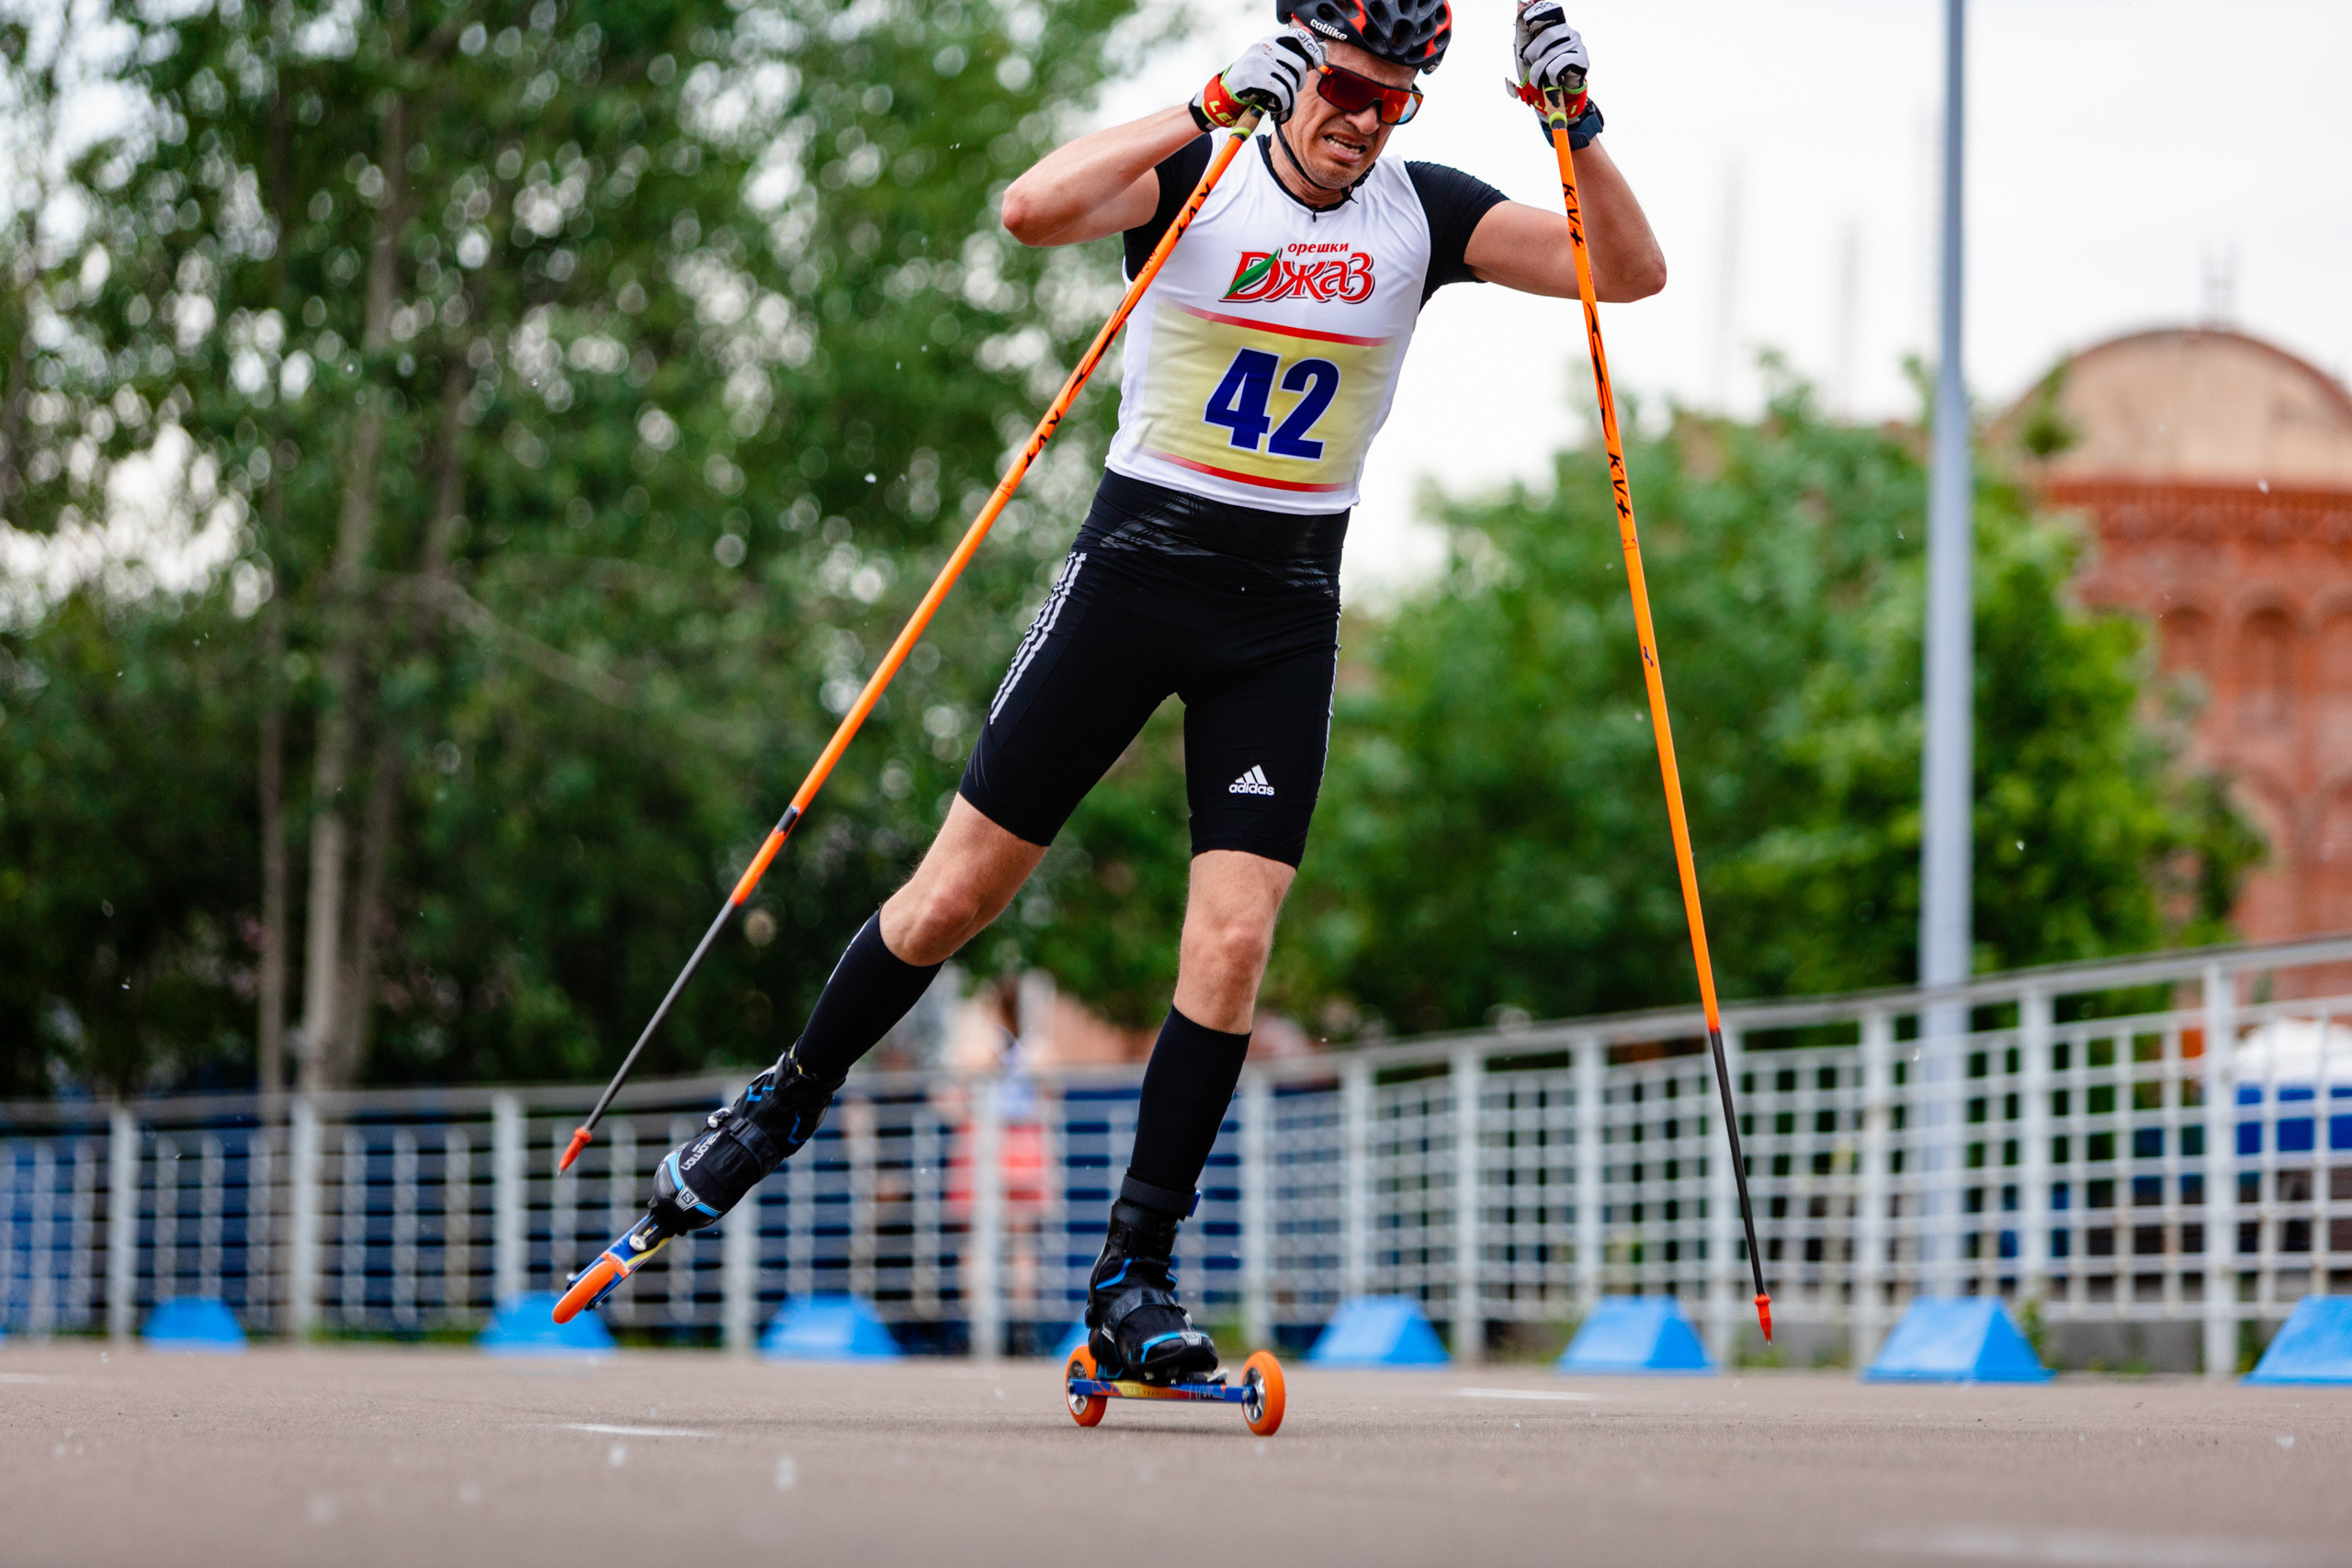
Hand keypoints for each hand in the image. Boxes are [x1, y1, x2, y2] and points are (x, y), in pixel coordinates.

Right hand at [1192, 28, 1323, 130]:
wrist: (1224, 95)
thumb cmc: (1252, 82)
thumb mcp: (1270, 66)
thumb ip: (1289, 60)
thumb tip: (1318, 57)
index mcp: (1270, 41)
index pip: (1298, 36)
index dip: (1312, 49)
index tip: (1318, 63)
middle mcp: (1264, 47)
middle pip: (1299, 65)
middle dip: (1300, 84)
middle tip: (1292, 94)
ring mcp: (1258, 61)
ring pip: (1291, 82)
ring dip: (1290, 101)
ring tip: (1283, 108)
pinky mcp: (1253, 77)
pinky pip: (1281, 93)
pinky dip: (1283, 106)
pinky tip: (1276, 110)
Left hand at [1507, 2, 1601, 148]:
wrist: (1552, 98)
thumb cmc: (1539, 72)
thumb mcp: (1525, 50)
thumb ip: (1523, 27)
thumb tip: (1521, 2)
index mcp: (1554, 26)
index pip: (1551, 10)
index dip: (1540, 13)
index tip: (1528, 23)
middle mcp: (1568, 32)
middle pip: (1547, 34)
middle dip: (1532, 54)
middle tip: (1532, 65)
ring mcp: (1577, 45)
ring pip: (1551, 53)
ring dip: (1539, 71)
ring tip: (1540, 79)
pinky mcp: (1582, 60)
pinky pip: (1558, 66)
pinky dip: (1550, 77)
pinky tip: (1554, 81)